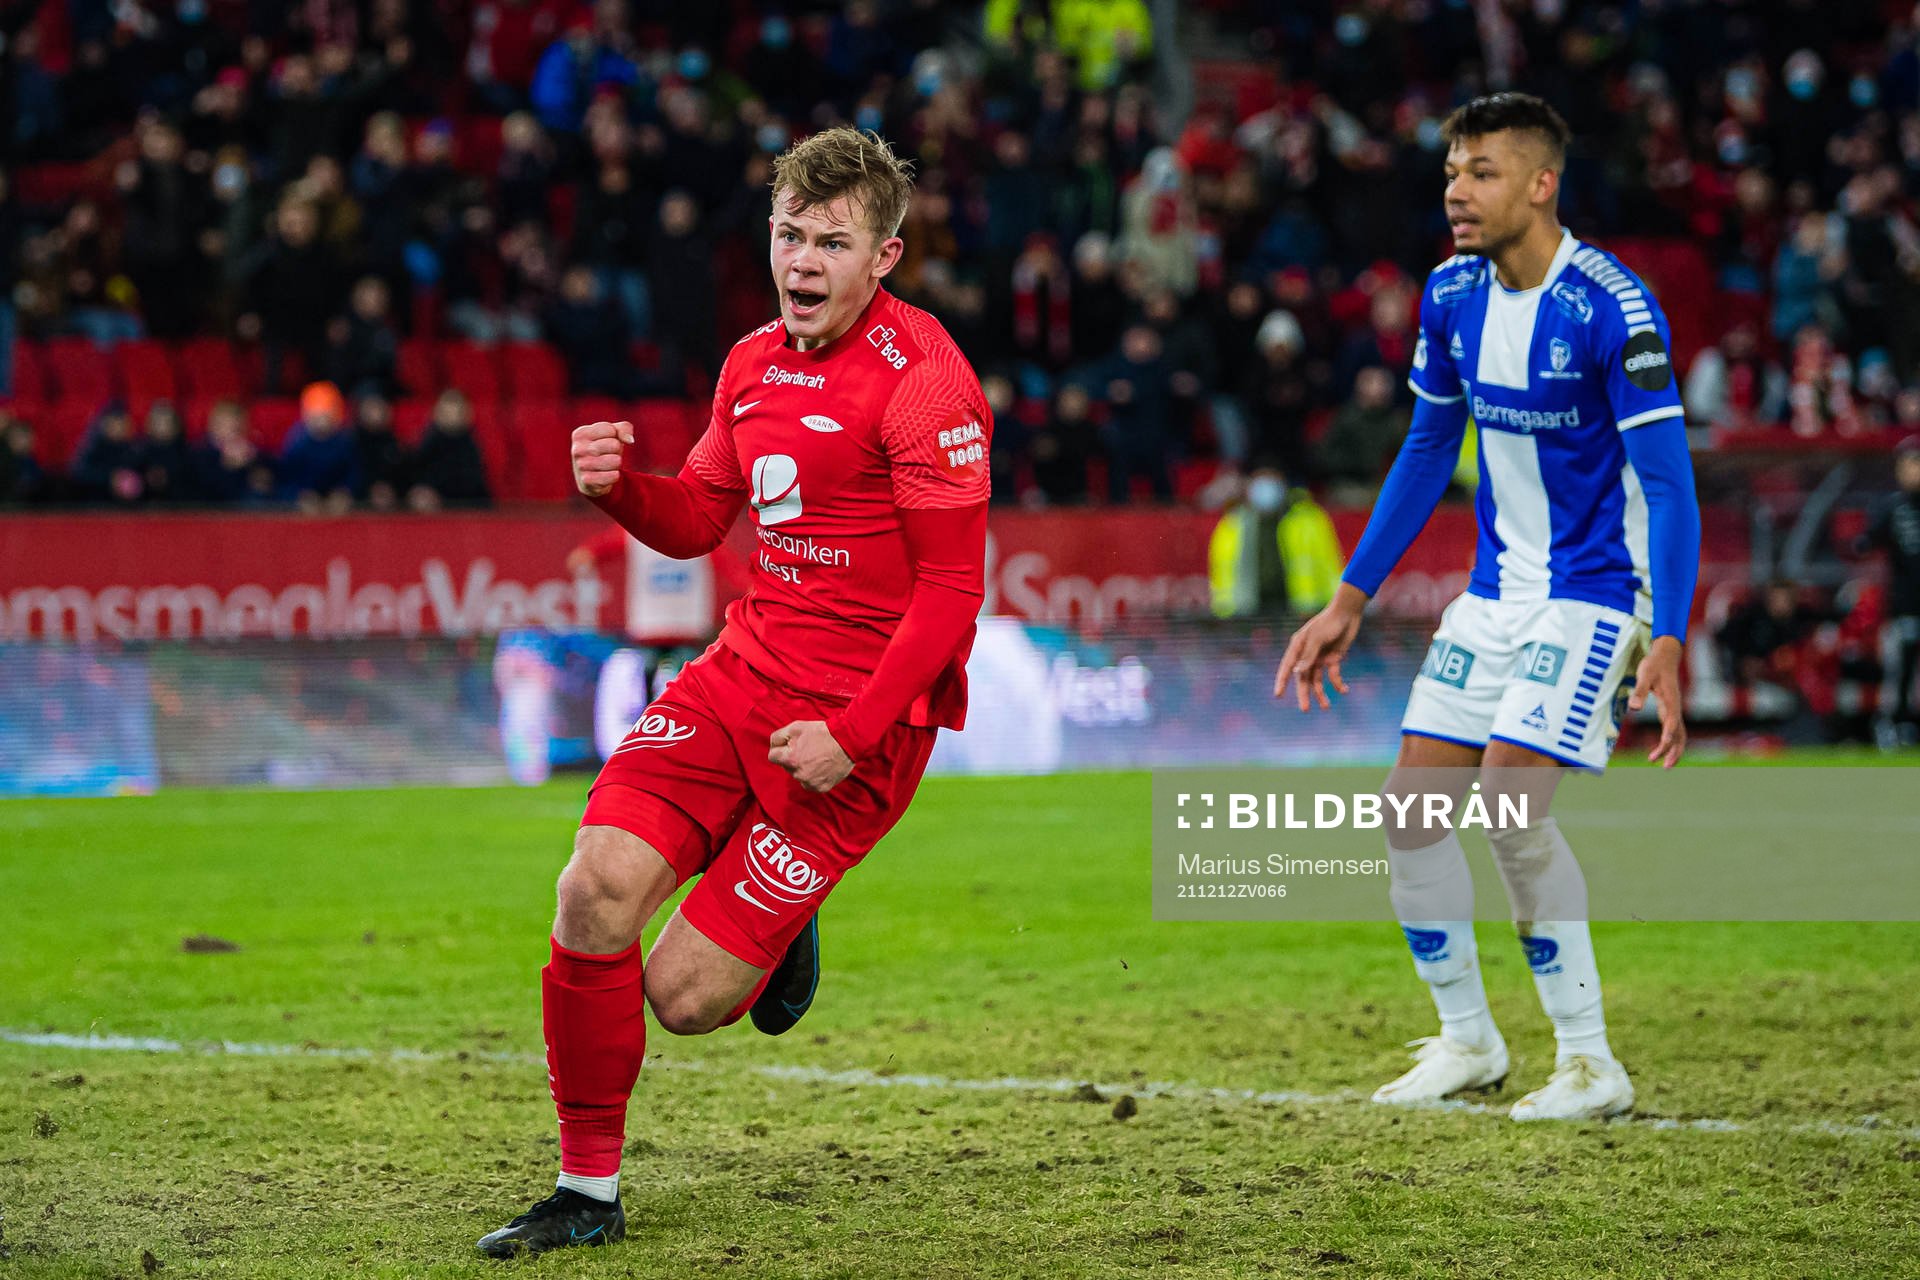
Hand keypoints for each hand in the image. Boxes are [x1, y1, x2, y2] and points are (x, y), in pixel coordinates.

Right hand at [571, 420, 632, 497]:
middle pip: (614, 445)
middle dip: (617, 450)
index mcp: (580, 434)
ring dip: (616, 464)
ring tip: (607, 465)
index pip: (610, 430)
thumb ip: (624, 428)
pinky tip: (605, 476)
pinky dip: (614, 476)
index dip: (615, 436)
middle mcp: (578, 449)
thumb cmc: (603, 450)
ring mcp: (581, 466)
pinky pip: (614, 476)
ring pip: (616, 461)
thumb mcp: (612, 434)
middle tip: (607, 455)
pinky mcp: (588, 481)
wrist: (591, 478)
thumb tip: (630, 440)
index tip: (606, 442)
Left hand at [768, 720, 852, 793]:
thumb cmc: (822, 733)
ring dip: (804, 768)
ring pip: (799, 776)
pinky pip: (811, 783)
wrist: (848, 741)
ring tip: (817, 757)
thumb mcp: (796, 727)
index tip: (790, 745)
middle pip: (787, 767)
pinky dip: (814, 776)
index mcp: (790, 760)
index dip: (780, 749)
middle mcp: (798, 775)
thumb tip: (773, 745)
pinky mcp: (822, 788)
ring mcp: (810, 783)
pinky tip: (822, 766)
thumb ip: (778, 736)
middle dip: (793, 758)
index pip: (772, 757)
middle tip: (807, 749)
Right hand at [1273, 584, 1367, 710]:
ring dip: (1321, 693)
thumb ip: (1308, 656)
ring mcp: (1320, 657)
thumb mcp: (1317, 638)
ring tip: (1326, 706)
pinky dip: (1338, 684)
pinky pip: (1333, 675)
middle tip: (1304, 709)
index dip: (1282, 681)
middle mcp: (1307, 654)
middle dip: (1304, 694)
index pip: (1287, 667)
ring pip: (1317, 680)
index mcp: (1298, 647)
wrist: (1349, 612)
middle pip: (1303, 678)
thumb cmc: (1329, 622)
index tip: (1278, 695)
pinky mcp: (1334, 658)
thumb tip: (1298, 673)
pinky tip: (1345, 690)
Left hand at [1629, 635, 1686, 768]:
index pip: (1671, 721)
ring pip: (1679, 734)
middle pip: (1679, 734)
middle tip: (1664, 767)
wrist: (1665, 656)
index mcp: (1671, 701)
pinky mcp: (1671, 709)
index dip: (1668, 734)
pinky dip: (1672, 742)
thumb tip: (1633, 707)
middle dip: (1673, 750)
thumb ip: (1639, 691)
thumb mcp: (1644, 675)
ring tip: (1664, 765)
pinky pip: (1675, 730)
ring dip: (1674, 750)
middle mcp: (1676, 708)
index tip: (1662, 745)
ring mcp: (1675, 710)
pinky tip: (1662, 749)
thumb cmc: (1654, 665)